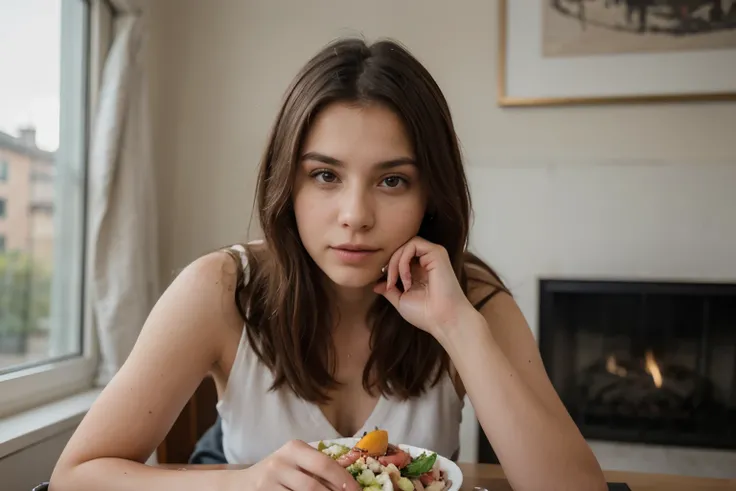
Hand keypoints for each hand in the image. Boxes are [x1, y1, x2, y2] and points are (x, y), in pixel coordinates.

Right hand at [234, 440, 359, 490]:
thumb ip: (317, 468)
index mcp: (294, 448)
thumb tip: (349, 484)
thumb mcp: (295, 463)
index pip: (325, 464)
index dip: (344, 480)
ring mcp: (269, 480)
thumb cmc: (277, 474)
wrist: (240, 484)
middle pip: (313, 485)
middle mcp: (280, 461)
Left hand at [373, 236, 474, 336]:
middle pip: (402, 247)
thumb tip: (375, 285)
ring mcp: (433, 255)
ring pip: (406, 244)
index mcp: (420, 269)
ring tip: (395, 282)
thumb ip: (389, 290)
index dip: (389, 266)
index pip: (401, 255)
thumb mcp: (401, 301)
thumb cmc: (426, 314)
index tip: (386, 284)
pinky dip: (403, 260)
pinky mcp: (437, 253)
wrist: (443, 320)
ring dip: (395, 262)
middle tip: (389, 283)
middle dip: (390, 264)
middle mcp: (427, 260)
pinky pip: (413, 245)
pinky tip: (406, 280)